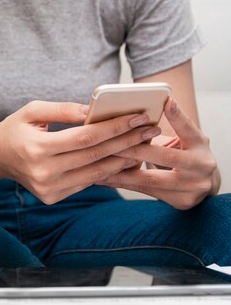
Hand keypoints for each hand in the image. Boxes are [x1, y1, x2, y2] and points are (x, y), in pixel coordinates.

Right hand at [0, 100, 160, 204]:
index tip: (138, 117)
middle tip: (150, 129)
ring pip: (96, 173)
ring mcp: (48, 188)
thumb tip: (94, 110)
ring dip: (123, 159)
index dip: (114, 128)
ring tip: (144, 144)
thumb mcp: (32, 110)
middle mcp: (43, 172)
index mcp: (37, 148)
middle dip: (126, 141)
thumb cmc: (15, 129)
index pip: (85, 138)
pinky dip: (107, 171)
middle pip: (95, 156)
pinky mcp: (52, 197)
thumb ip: (63, 109)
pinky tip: (123, 158)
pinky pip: (87, 182)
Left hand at [98, 98, 218, 209]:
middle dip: (134, 150)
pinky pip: (145, 191)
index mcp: (201, 146)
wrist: (205, 184)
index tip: (166, 102)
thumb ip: (177, 123)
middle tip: (109, 144)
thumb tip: (161, 103)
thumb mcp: (188, 137)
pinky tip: (104, 179)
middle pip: (164, 156)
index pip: (188, 129)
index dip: (177, 116)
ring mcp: (192, 187)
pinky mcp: (180, 202)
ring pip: (150, 180)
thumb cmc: (189, 153)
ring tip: (99, 165)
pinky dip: (123, 184)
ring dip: (121, 173)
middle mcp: (200, 167)